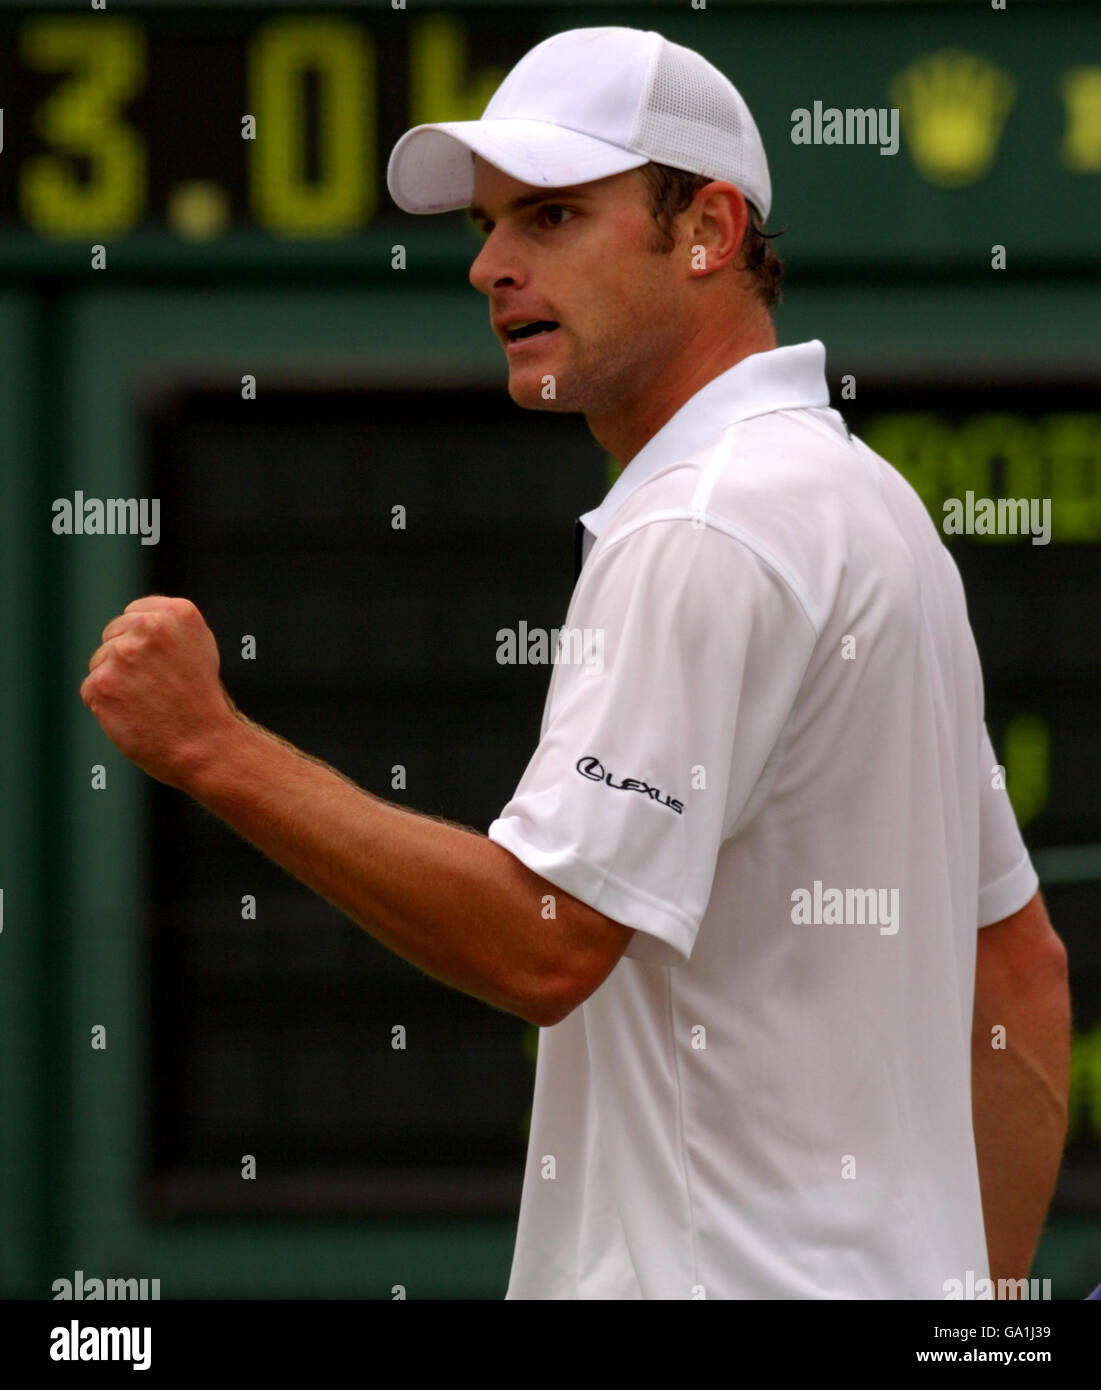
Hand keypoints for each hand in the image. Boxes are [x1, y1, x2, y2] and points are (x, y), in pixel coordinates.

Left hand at [80, 595, 239, 789]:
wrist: (203, 746)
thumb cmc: (202, 701)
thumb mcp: (201, 648)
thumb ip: (169, 626)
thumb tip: (132, 619)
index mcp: (178, 614)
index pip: (134, 614)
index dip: (145, 643)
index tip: (163, 666)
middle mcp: (149, 627)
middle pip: (113, 635)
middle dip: (127, 660)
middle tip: (157, 689)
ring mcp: (123, 654)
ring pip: (99, 662)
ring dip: (115, 683)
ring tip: (147, 703)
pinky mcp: (102, 683)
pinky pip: (90, 689)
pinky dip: (105, 706)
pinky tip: (132, 716)